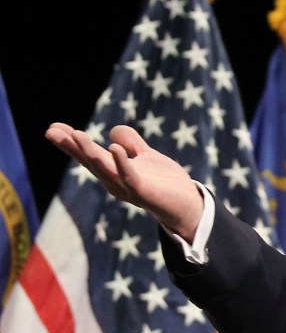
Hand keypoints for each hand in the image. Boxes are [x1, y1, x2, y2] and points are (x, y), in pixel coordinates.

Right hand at [45, 122, 203, 241]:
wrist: (188, 204)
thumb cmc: (165, 182)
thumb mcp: (146, 156)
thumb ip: (131, 143)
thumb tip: (113, 132)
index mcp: (114, 171)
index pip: (89, 155)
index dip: (71, 143)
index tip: (52, 128)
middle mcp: (115, 181)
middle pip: (90, 161)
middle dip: (72, 147)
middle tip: (51, 131)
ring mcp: (128, 188)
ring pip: (105, 169)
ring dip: (90, 153)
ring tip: (77, 135)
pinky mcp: (145, 193)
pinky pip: (130, 177)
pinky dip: (121, 163)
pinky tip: (114, 148)